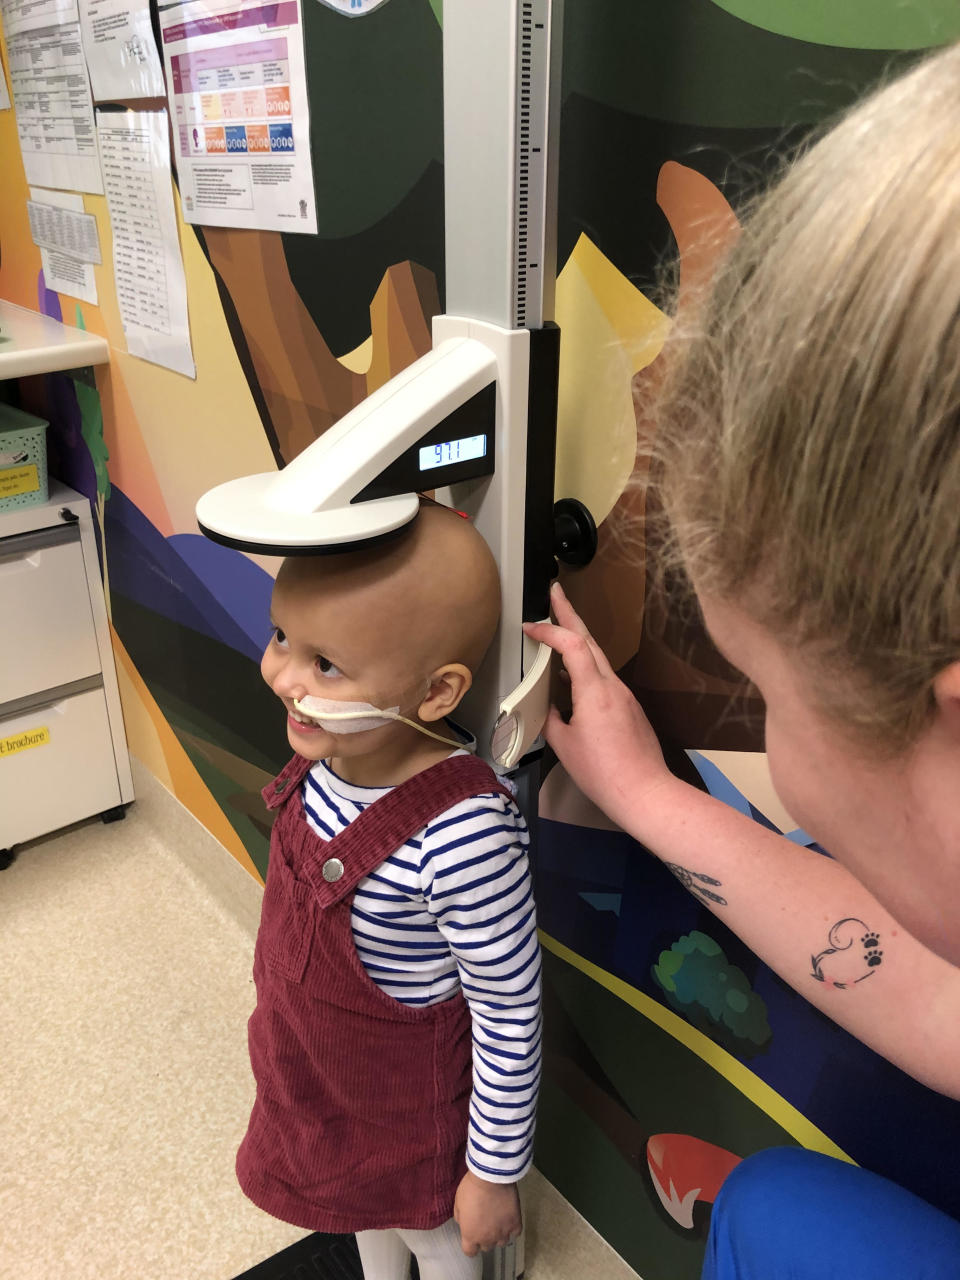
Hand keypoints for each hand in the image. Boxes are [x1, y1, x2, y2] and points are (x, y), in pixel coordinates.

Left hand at [453, 1170, 521, 1255]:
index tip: (472, 1236)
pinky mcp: (515, 1224)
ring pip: (502, 1242)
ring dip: (499, 1234)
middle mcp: (487, 1238)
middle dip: (485, 1238)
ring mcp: (503, 1232)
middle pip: (486, 1247)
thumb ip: (460, 1218)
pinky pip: (515, 1233)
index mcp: (470, 1235)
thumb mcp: (457, 1203)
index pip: (470, 1252)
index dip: (471, 1245)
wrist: (491, 1178)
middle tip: (485, 1223)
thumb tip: (464, 1223)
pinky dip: (512, 1227)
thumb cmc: (471, 1189)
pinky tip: (509, 1218)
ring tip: (498, 1221)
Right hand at [523, 582, 672, 830]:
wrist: (646, 792)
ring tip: (560, 629)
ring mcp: (625, 695)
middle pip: (591, 640)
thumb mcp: (564, 746)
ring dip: (579, 640)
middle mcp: (613, 685)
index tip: (529, 627)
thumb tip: (545, 708)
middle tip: (555, 593)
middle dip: (570, 614)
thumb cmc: (603, 772)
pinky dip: (587, 665)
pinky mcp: (630, 708)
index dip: (550, 631)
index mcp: (595, 690)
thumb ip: (551, 720)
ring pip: (599, 658)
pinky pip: (605, 677)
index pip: (572, 645)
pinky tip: (574, 675)